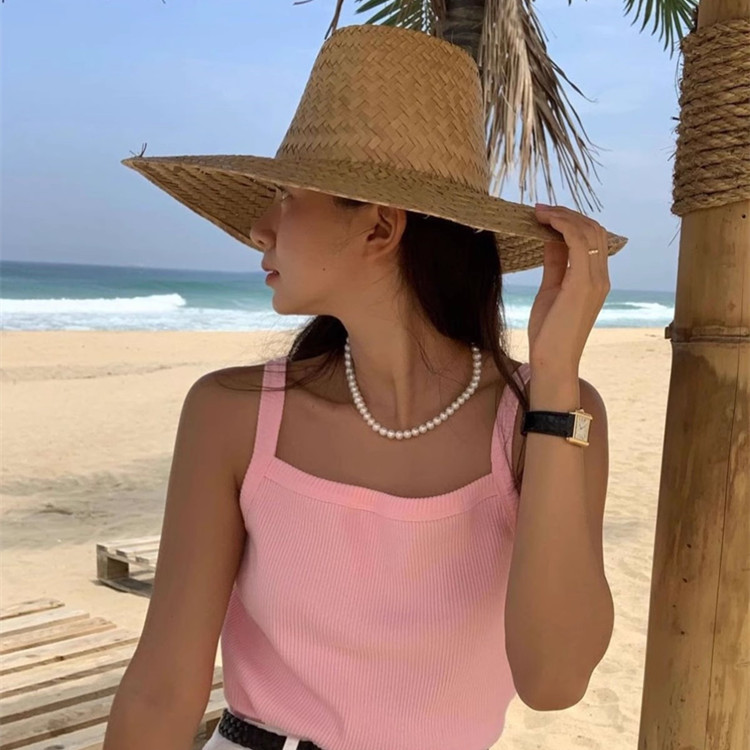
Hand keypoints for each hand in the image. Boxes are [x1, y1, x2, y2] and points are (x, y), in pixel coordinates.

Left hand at [527, 204, 610, 372]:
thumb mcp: (550, 288)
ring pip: (588, 231)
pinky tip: (545, 222)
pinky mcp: (583, 284)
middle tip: (540, 208)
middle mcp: (601, 277)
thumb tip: (550, 237)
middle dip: (567, 213)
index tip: (544, 213)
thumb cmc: (549, 331)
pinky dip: (562, 226)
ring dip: (563, 216)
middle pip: (593, 229)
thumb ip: (555, 263)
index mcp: (595, 278)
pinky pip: (579, 243)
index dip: (570, 220)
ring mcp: (596, 280)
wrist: (552, 361)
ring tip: (539, 212)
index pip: (591, 237)